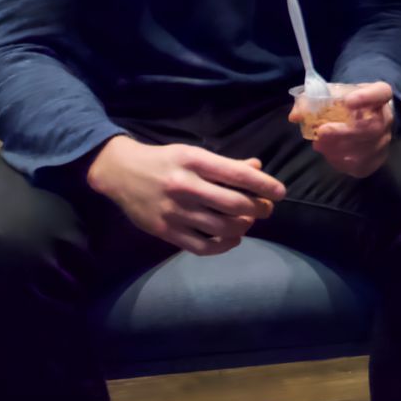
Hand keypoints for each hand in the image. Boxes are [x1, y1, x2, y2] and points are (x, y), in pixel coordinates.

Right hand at [85, 136, 283, 255]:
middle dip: (258, 209)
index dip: (264, 185)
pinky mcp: (165, 231)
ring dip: (243, 227)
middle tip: (266, 209)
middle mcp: (186, 186)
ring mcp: (175, 211)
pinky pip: (202, 246)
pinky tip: (232, 238)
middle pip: (235, 204)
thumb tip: (257, 169)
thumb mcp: (193, 153)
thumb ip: (225, 164)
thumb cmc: (165, 161)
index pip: (238, 175)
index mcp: (195, 161)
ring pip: (222, 227)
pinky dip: (223, 245)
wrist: (120, 173)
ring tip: (248, 222)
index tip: (280, 192)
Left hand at [293, 81, 397, 177]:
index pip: (381, 93)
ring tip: (319, 143)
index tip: (348, 102)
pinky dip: (340, 161)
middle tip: (322, 132)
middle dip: (345, 131)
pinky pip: (359, 165)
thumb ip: (311, 101)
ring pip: (365, 149)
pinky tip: (328, 153)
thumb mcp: (332, 95)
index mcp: (379, 96)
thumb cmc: (346, 105)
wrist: (363, 121)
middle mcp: (386, 119)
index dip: (366, 97)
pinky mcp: (376, 160)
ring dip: (338, 148)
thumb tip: (295, 115)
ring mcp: (383, 141)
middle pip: (373, 127)